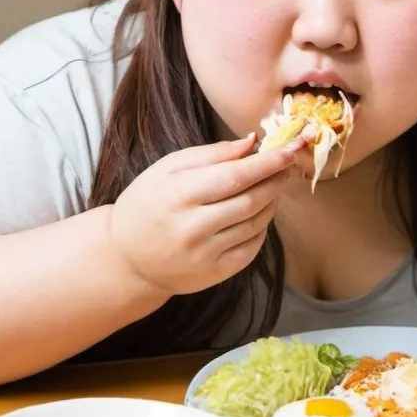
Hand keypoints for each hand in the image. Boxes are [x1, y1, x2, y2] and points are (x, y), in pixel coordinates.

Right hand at [109, 133, 301, 295]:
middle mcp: (191, 227)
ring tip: (274, 185)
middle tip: (288, 164)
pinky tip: (260, 212)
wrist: (126, 257)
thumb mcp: (167, 168)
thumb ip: (211, 153)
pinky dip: (262, 227)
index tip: (290, 149)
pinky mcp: (214, 274)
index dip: (268, 162)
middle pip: (250, 200)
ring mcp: (204, 254)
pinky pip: (251, 248)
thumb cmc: (148, 203)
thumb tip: (251, 141)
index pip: (235, 176)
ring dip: (272, 201)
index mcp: (178, 194)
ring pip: (255, 223)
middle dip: (276, 179)